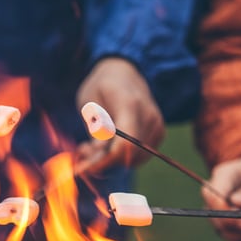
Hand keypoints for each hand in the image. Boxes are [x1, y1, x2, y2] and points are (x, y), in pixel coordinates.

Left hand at [75, 57, 163, 173]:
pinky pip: (138, 156)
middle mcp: (149, 117)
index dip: (104, 162)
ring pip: (133, 159)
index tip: (83, 168)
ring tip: (90, 146)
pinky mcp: (158, 133)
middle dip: (102, 162)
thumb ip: (96, 130)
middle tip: (81, 152)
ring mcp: (157, 126)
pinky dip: (121, 156)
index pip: (124, 146)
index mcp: (130, 105)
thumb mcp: (90, 104)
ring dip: (110, 160)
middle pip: (128, 156)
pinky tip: (105, 145)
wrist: (124, 72)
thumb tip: (98, 155)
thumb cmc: (101, 86)